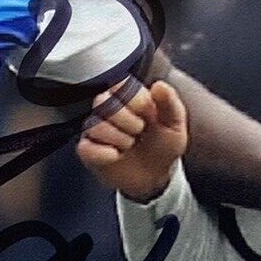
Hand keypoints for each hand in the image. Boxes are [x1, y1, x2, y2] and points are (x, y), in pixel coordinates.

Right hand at [75, 78, 188, 202]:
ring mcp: (95, 130)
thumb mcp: (174, 125)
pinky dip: (104, 154)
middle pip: (101, 101)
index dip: (134, 100)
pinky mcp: (88, 151)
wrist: (155, 176)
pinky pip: (85, 148)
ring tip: (129, 145)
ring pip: (94, 125)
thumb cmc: (163, 146)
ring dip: (119, 139)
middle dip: (126, 120)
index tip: (148, 114)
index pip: (119, 84)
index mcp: (128, 98)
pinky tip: (116, 156)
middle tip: (139, 131)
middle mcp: (108, 110)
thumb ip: (170, 103)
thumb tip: (159, 85)